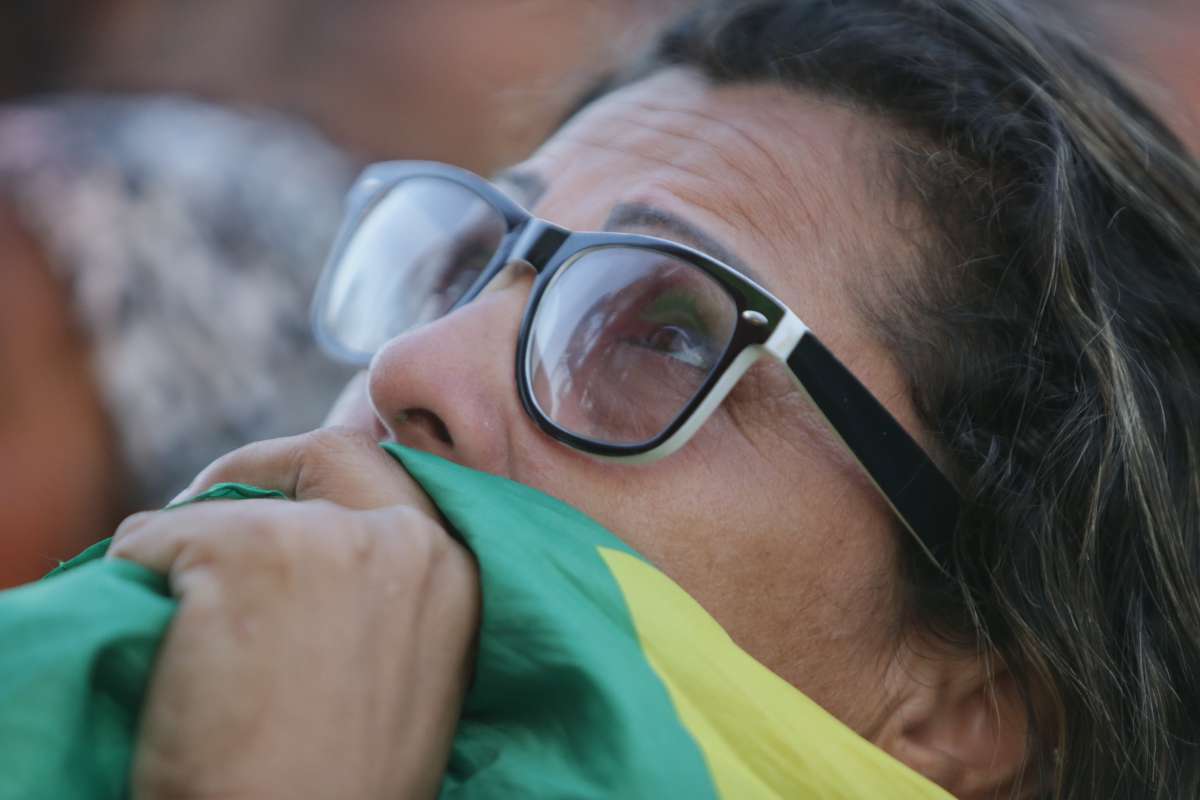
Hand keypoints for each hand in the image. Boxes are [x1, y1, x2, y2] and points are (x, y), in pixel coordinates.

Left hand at [108, 428, 478, 799]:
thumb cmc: (339, 787)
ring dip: (189, 550)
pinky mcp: (249, 553)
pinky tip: (151, 645)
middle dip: (262, 472)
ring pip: (231, 504)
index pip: (391, 480)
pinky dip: (135, 577)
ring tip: (177, 628)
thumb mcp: (402, 678)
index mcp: (460, 576)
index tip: (273, 512)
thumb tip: (304, 550)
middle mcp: (410, 542)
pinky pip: (157, 536)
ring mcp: (331, 541)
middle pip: (327, 453)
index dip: (324, 487)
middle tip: (203, 517)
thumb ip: (385, 599)